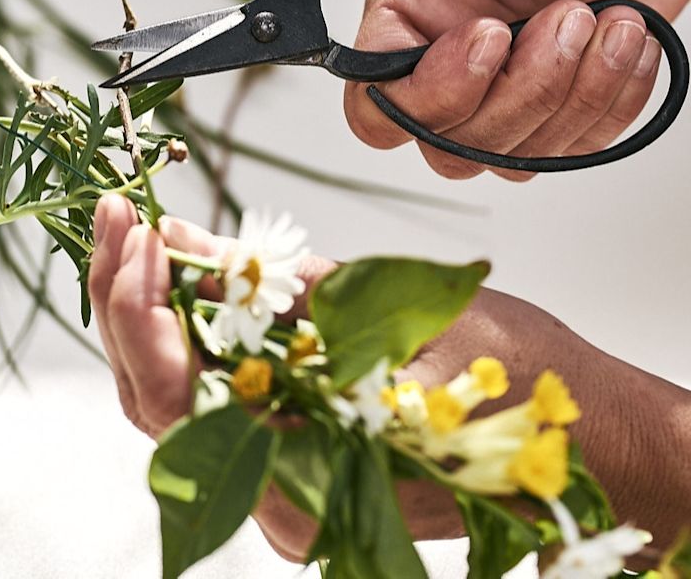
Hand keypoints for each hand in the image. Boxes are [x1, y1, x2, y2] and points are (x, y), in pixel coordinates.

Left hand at [88, 196, 687, 559]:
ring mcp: (286, 475)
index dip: (143, 314)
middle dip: (127, 299)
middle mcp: (280, 493)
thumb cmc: (514, 383)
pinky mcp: (298, 441)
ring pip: (178, 394)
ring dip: (149, 306)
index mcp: (303, 479)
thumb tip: (188, 242)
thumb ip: (281, 287)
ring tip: (138, 228)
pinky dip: (190, 322)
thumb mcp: (397, 316)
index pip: (179, 401)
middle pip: (158, 400)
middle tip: (123, 216)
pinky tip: (182, 265)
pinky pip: (218, 386)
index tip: (140, 236)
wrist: (587, 430)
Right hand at [316, 0, 690, 180]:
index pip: (373, 99)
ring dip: (573, 94)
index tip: (490, 35)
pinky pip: (573, 149)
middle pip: (444, 141)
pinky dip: (612, 101)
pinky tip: (629, 37)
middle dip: (519, 92)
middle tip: (568, 13)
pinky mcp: (563, 102)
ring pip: (508, 157)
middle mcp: (447, 51)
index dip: (428, 90)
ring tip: (608, 17)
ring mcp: (507, 84)